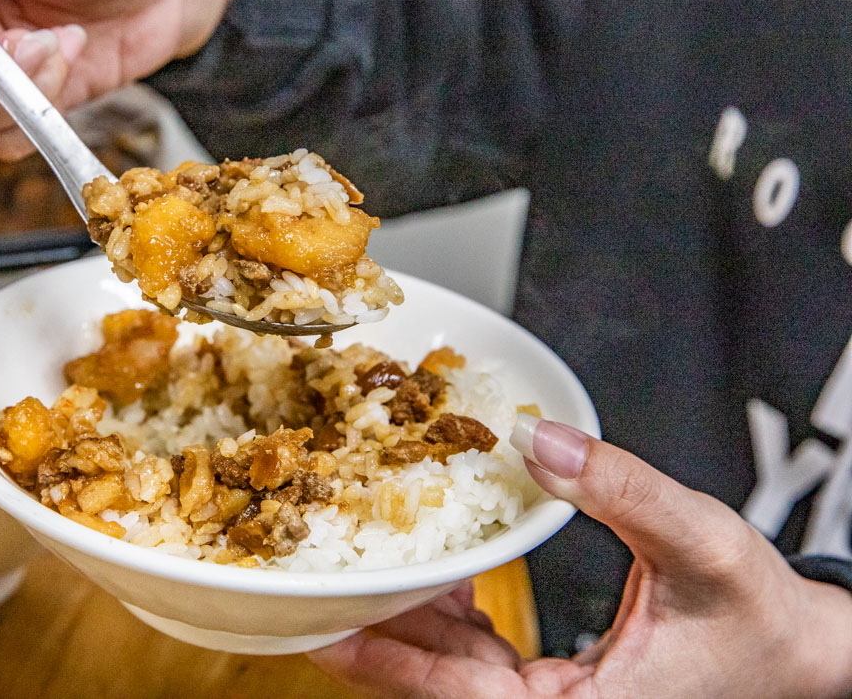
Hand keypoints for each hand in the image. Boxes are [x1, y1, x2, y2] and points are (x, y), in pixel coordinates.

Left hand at [309, 415, 851, 698]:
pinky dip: (451, 614)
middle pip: (439, 679)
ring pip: (454, 666)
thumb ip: (621, 491)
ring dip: (410, 618)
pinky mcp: (554, 681)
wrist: (797, 651)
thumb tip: (541, 440)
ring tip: (361, 565)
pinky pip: (481, 653)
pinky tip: (435, 568)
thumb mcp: (697, 543)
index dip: (386, 665)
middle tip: (316, 583)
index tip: (322, 633)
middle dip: (378, 630)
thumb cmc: (758, 619)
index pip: (457, 693)